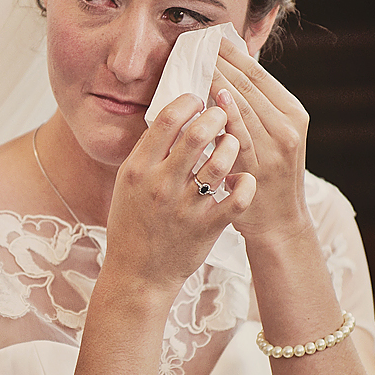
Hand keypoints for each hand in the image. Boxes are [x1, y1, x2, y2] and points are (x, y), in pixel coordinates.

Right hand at [102, 93, 254, 291]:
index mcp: (138, 169)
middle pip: (198, 134)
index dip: (189, 102)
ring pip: (221, 161)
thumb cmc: (133, 223)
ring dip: (232, 145)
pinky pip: (238, 197)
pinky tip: (242, 178)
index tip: (199, 101)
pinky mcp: (208, 227)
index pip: (167, 119)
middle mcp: (161, 185)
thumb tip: (172, 114)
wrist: (138, 274)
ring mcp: (186, 207)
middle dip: (217, 116)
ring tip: (232, 143)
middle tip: (222, 115)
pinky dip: (246, 182)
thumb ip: (148, 150)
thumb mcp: (128, 182)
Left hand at [211, 37, 311, 243]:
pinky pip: (235, 137)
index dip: (233, 53)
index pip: (259, 74)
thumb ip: (256, 105)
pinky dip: (220, 117)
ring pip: (242, 106)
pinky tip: (205, 102)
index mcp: (292, 113)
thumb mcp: (273, 135)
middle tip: (195, 44)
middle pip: (249, 85)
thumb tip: (226, 68)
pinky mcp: (257, 168)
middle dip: (220, 62)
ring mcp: (273, 149)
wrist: (279, 222)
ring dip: (216, 82)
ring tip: (194, 64)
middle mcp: (287, 128)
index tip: (210, 37)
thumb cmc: (269, 174)